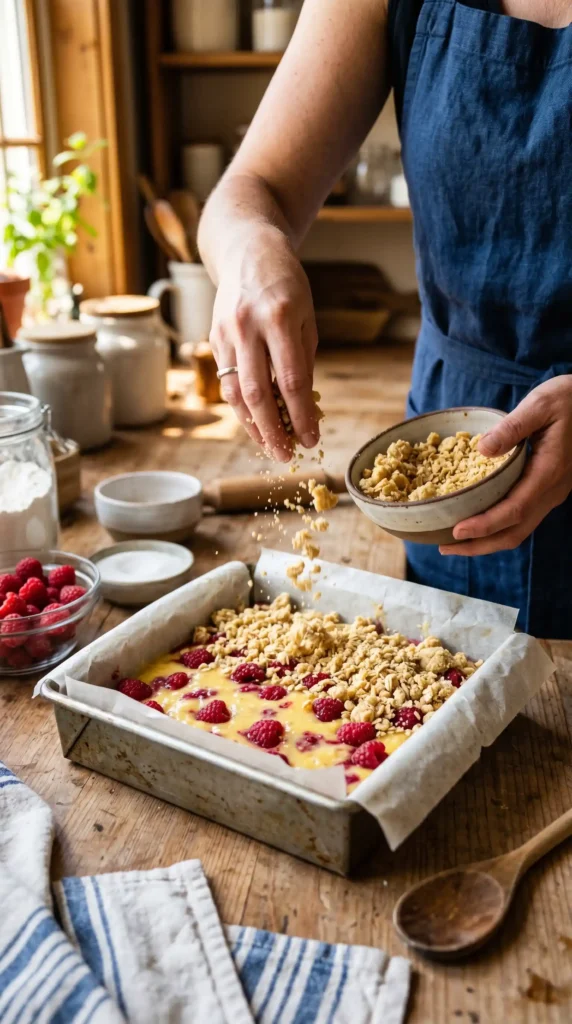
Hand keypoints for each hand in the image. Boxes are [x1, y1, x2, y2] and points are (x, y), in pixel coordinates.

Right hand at [209, 225, 319, 461]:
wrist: (246, 249)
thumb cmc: (286, 284)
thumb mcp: (306, 316)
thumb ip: (303, 361)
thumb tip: (305, 408)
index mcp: (279, 318)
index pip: (291, 380)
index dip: (301, 416)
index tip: (312, 439)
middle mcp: (247, 326)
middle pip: (258, 393)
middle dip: (274, 430)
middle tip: (287, 455)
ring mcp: (225, 333)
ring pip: (236, 392)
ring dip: (253, 425)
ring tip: (270, 447)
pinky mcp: (214, 338)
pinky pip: (227, 380)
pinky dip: (242, 407)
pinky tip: (255, 423)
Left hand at [440, 375, 571, 556]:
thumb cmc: (568, 399)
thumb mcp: (540, 404)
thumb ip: (512, 427)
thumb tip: (483, 449)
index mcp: (549, 471)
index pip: (515, 509)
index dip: (485, 525)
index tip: (457, 531)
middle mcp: (552, 490)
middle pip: (515, 531)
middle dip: (480, 545)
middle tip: (445, 548)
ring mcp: (552, 493)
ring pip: (520, 529)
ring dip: (487, 540)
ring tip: (454, 542)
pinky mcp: (548, 490)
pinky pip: (522, 518)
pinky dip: (497, 527)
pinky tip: (476, 521)